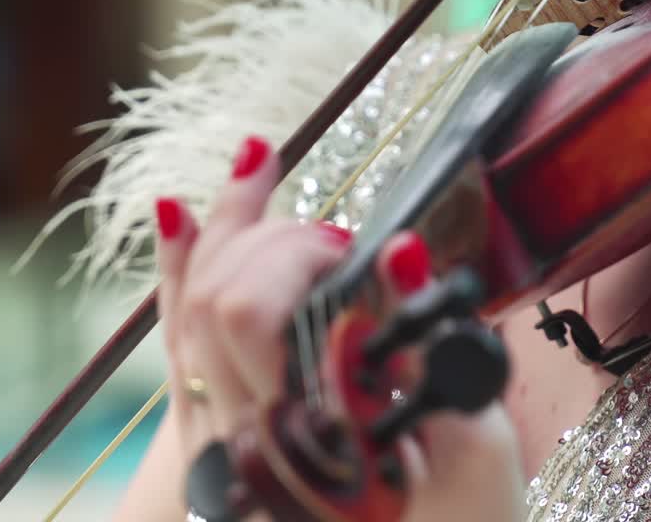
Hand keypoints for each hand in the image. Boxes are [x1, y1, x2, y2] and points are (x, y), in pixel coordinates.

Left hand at [153, 135, 524, 521]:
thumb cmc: (455, 515)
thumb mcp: (471, 447)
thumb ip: (437, 351)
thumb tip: (400, 252)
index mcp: (304, 438)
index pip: (249, 311)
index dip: (295, 255)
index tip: (351, 249)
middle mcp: (243, 438)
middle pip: (209, 296)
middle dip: (269, 235)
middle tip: (334, 240)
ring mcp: (218, 434)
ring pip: (185, 307)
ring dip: (224, 227)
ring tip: (257, 164)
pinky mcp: (215, 427)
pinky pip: (179, 337)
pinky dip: (182, 268)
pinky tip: (180, 216)